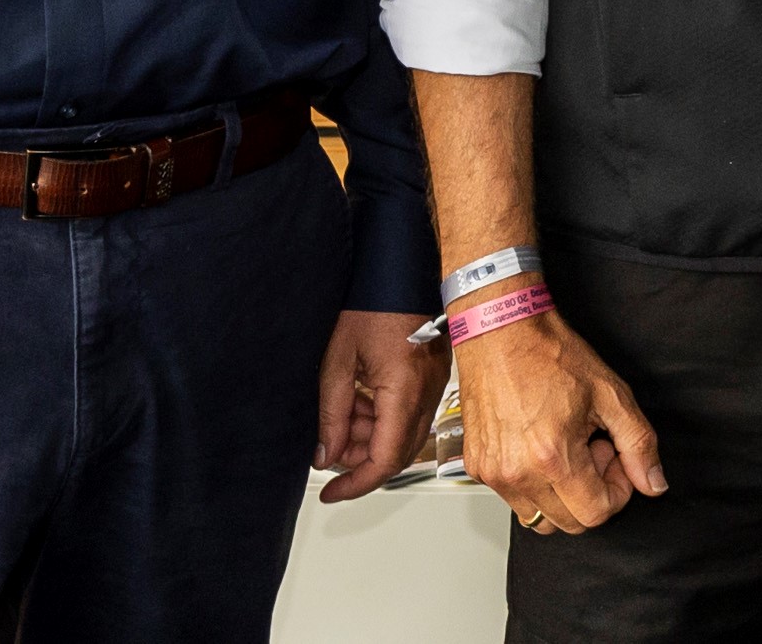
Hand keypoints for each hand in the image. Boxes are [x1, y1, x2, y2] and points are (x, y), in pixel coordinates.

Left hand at [313, 306, 454, 503]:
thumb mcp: (338, 361)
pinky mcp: (434, 377)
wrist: (404, 268)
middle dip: (360, 459)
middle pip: (397, 453)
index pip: (384, 461)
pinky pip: (410, 413)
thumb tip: (326, 456)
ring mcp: (434, 386)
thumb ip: (332, 414)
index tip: (331, 493)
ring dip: (371, 436)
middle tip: (329, 449)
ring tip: (342, 413)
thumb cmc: (374, 303)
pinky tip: (361, 398)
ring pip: (404, 435)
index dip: (356, 484)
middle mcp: (426, 395)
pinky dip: (384, 417)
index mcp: (403, 393)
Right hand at [455, 310, 668, 534]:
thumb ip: (638, 444)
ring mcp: (493, 473)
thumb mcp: (610, 393)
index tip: (613, 456)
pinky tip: (540, 444)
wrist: (500, 330)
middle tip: (591, 447)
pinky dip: (534, 483)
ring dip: (561, 493)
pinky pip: (513, 498)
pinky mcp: (477, 467)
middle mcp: (517, 473)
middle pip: (569, 523)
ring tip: (565, 446)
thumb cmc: (549, 353)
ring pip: (539, 518)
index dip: (616, 490)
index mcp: (552, 457)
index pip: (596, 514)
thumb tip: (653, 483)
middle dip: (591, 492)